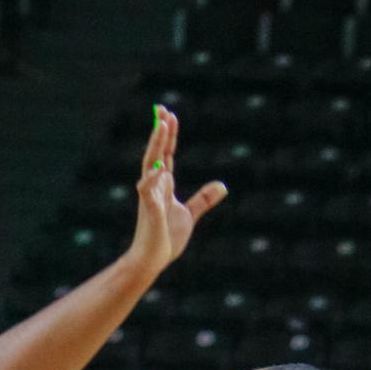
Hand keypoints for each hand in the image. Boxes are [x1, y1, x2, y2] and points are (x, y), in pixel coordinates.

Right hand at [124, 107, 226, 279]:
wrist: (152, 260)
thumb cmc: (166, 238)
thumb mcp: (189, 214)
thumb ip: (203, 199)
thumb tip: (222, 186)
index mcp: (164, 186)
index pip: (166, 154)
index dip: (168, 136)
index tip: (170, 116)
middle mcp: (155, 186)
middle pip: (157, 153)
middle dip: (160, 131)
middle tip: (162, 109)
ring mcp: (150, 197)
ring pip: (151, 164)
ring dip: (156, 144)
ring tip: (160, 125)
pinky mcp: (149, 211)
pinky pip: (148, 191)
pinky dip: (151, 179)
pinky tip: (159, 168)